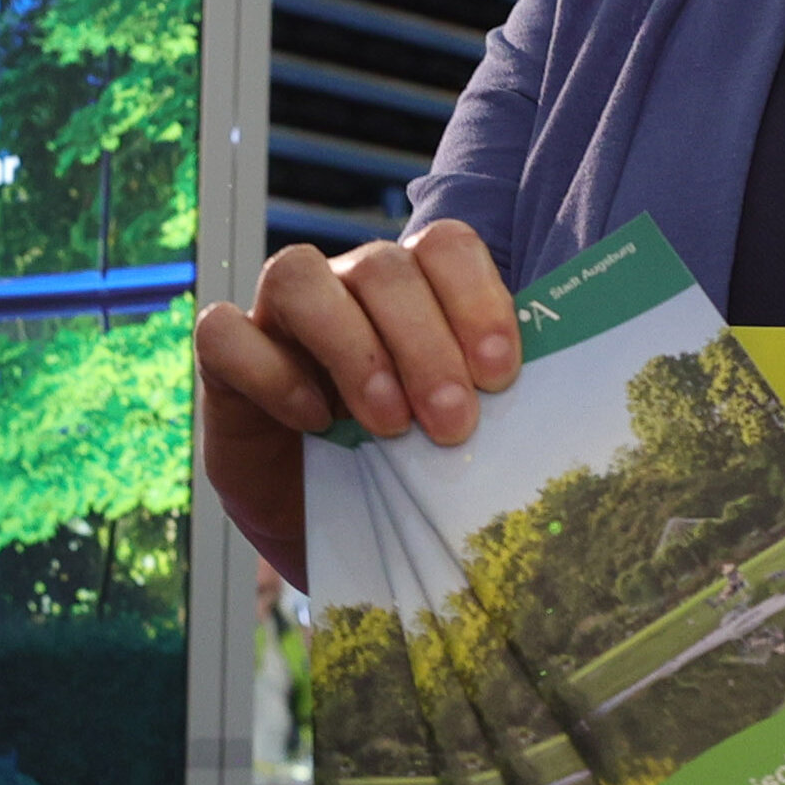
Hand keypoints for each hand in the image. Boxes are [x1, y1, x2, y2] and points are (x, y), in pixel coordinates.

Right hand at [193, 221, 519, 580]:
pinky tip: (312, 420)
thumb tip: (559, 402)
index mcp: (414, 293)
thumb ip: (490, 401)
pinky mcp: (226, 368)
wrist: (339, 538)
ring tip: (387, 423)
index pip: (445, 245)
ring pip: (298, 274)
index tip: (502, 374)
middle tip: (453, 422)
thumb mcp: (459, 438)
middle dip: (425, 344)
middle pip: (381, 265)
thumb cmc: (409, 479)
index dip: (476, 296)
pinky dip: (270, 371)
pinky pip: (224, 333)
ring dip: (353, 348)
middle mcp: (346, 290)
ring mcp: (280, 323)